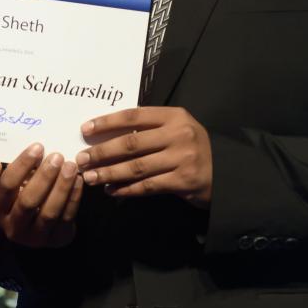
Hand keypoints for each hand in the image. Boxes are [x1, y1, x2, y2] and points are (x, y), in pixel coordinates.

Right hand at [0, 143, 82, 247]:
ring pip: (49, 212)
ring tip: (71, 167)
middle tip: (57, 157)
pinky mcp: (56, 240)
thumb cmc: (25, 197)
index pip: (7, 186)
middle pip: (27, 201)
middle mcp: (12, 227)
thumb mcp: (16, 187)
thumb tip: (38, 148)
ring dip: (61, 187)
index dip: (22, 165)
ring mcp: (35, 238)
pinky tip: (79, 181)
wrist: (40, 229)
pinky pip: (66, 217)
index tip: (38, 147)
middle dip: (44, 177)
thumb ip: (22, 171)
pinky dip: (74, 197)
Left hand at [76, 107, 212, 206]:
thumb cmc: (193, 149)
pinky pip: (147, 186)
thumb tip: (107, 137)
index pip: (134, 116)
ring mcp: (182, 158)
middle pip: (131, 143)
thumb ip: (150, 130)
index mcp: (174, 116)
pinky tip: (112, 191)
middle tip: (81, 159)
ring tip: (90, 177)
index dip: (107, 122)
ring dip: (109, 174)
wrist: (226, 173)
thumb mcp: (176, 130)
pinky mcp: (183, 181)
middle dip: (102, 152)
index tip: (85, 130)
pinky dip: (126, 190)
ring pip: (136, 167)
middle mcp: (179, 134)